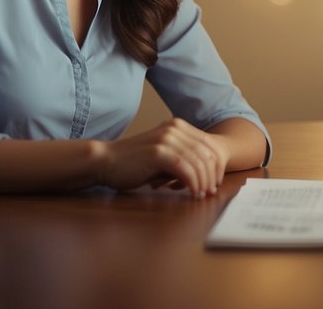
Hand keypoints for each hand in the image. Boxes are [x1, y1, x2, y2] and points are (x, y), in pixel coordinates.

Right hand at [95, 118, 229, 196]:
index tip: (215, 182)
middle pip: (206, 153)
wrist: (106, 161)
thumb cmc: (134, 164)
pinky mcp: (158, 152)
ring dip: (204, 181)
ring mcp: (166, 139)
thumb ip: (182, 160)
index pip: (208, 144)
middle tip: (211, 191)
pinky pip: (185, 168)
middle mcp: (174, 128)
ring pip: (198, 161)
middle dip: (212, 175)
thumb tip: (206, 177)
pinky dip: (193, 182)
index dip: (217, 165)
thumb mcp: (162, 157)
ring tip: (202, 195)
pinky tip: (193, 193)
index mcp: (177, 126)